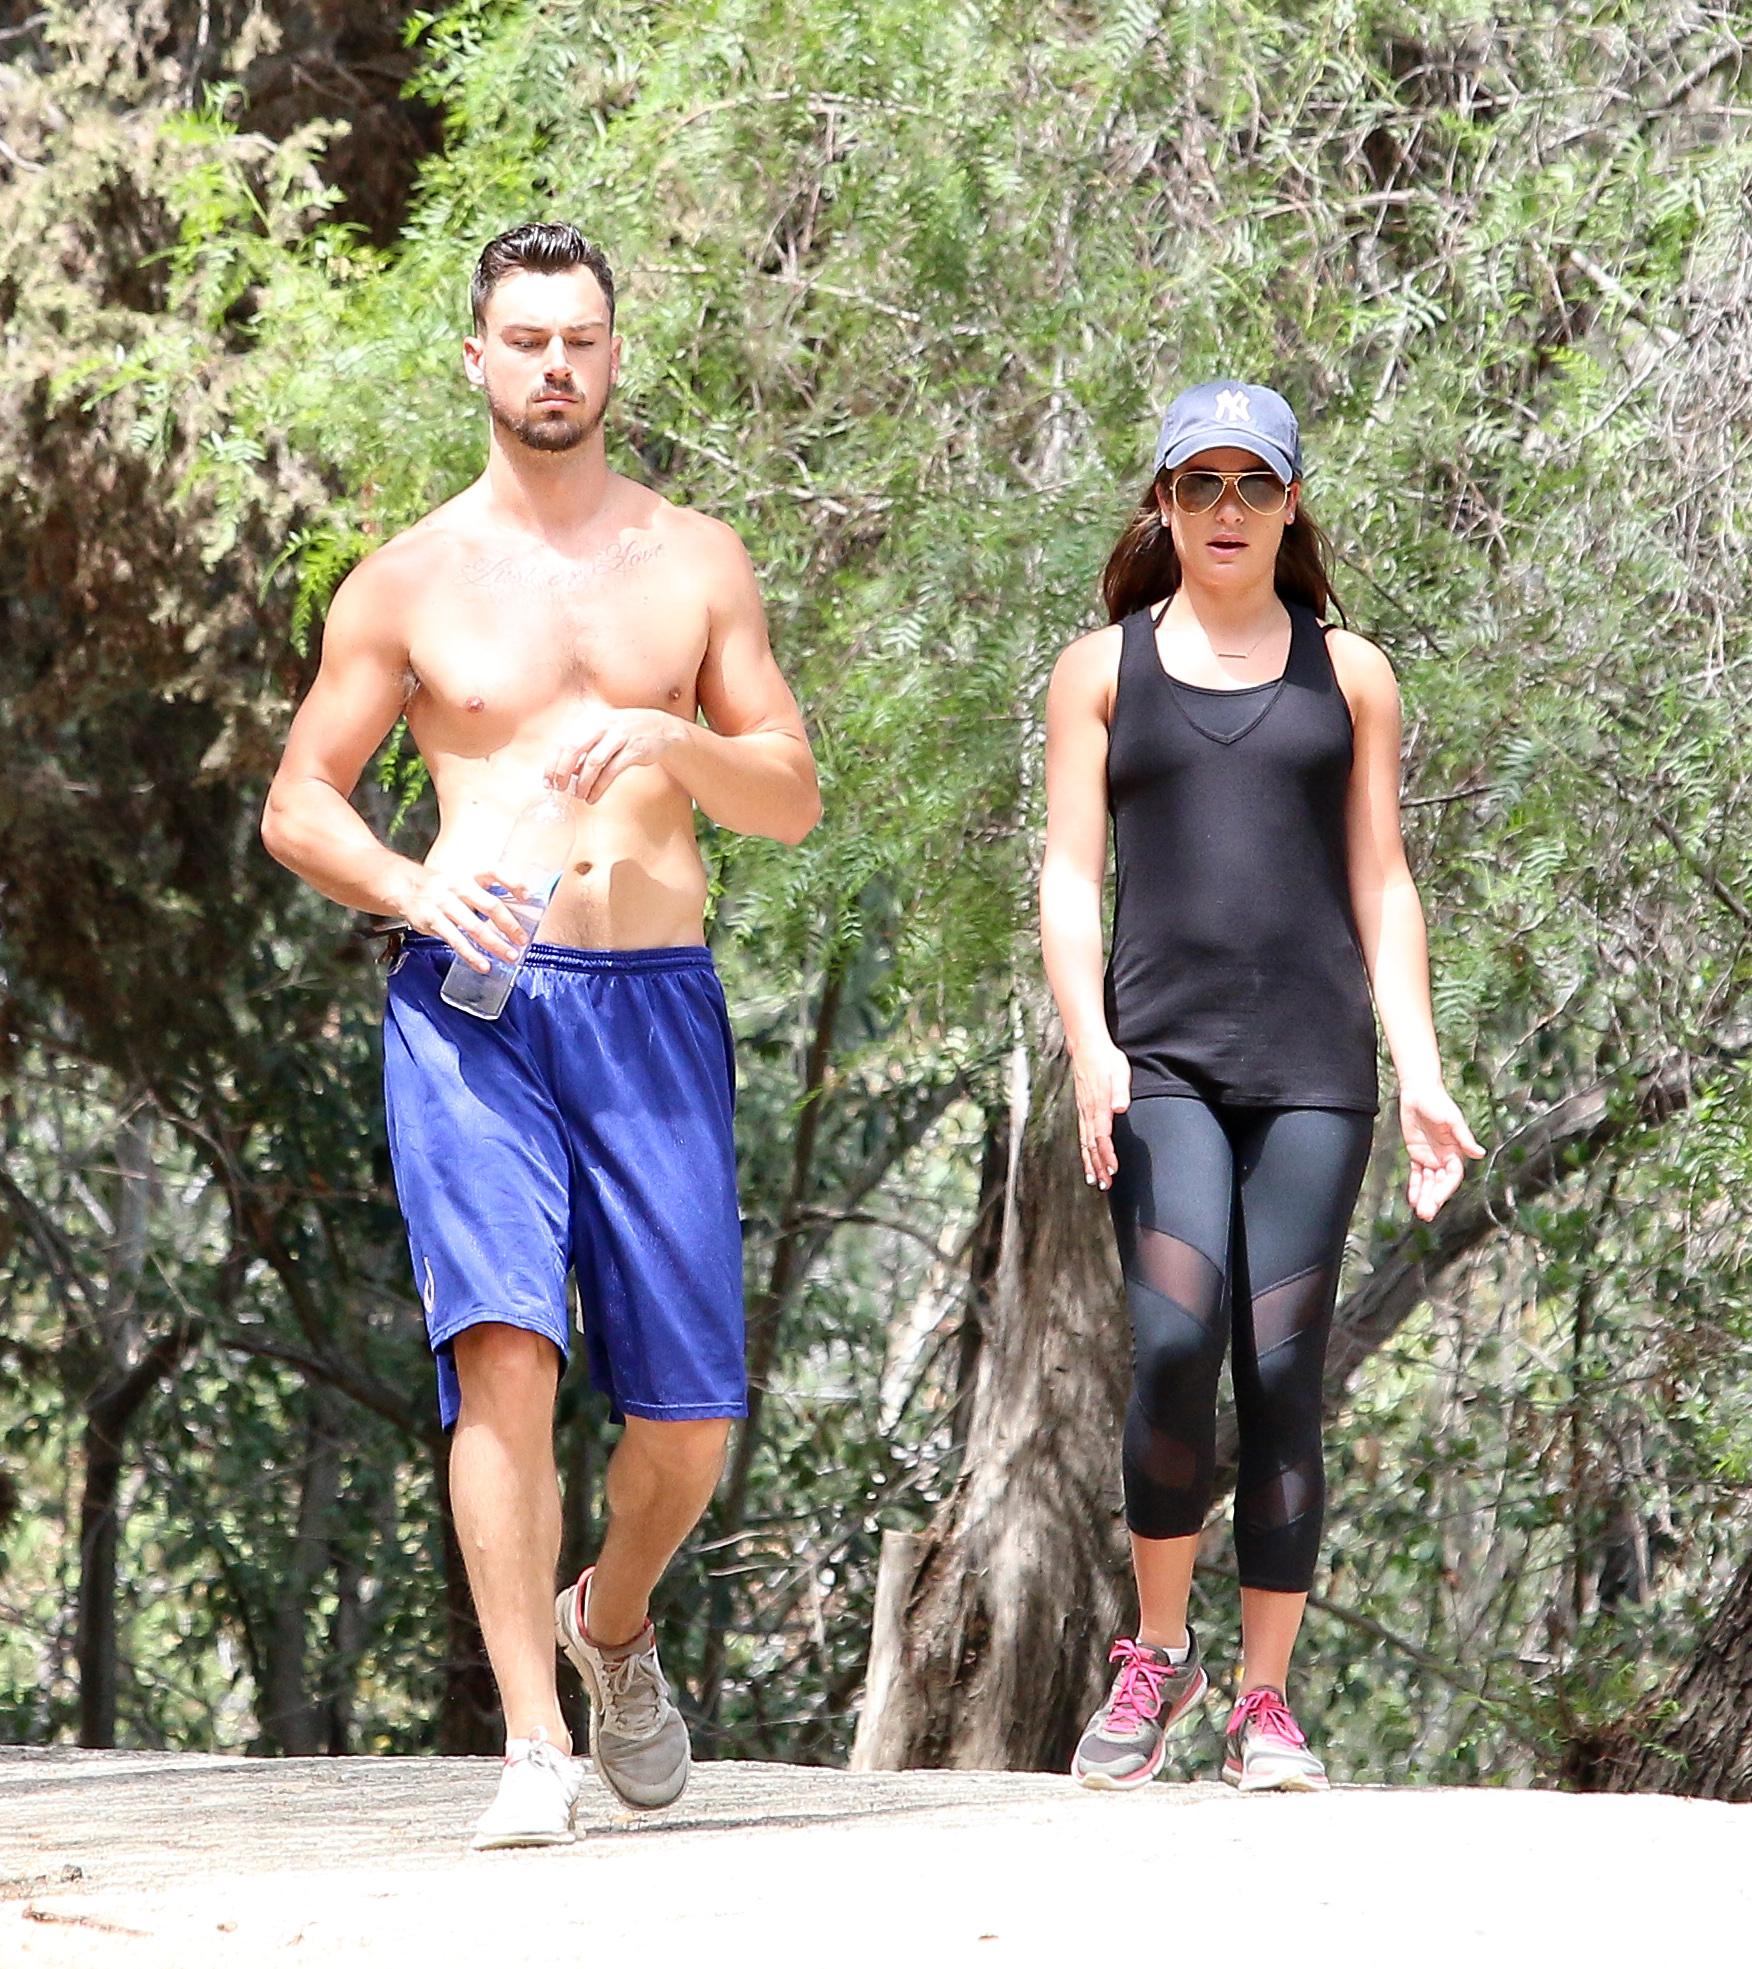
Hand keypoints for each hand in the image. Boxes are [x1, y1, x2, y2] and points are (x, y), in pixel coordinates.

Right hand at [396, 864, 534, 972]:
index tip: (527, 895)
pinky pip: (455, 940)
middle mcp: (458, 887)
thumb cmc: (440, 887)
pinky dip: (471, 955)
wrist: (403, 885)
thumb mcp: (462, 881)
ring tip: (510, 956)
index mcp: (469, 875)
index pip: (494, 872)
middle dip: (509, 924)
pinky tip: (483, 964)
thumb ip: (484, 894)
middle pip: (490, 905)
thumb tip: (512, 914)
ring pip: (474, 927)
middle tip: (523, 940)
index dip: (512, 882)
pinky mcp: (432, 921)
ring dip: (494, 944)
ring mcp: (444, 904)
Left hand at [548, 707, 681, 802]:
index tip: (548, 781)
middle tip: (560, 789)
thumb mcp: (603, 733)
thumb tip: (567, 772)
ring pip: (594, 762)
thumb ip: (584, 749)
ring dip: (583, 782)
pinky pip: (612, 771)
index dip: (552, 763)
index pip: (564, 742)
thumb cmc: (626, 733)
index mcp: (591, 721)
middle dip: (563, 771)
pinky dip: (600, 787)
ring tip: (579, 796)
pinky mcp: (634, 750)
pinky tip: (594, 797)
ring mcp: (619, 736)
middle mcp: (603, 725)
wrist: (661, 728)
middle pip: (574, 748)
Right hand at [1071, 1041, 1130, 1190]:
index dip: (1107, 1154)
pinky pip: (1082, 1135)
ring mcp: (1083, 1112)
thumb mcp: (1119, 1071)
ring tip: (1094, 1181)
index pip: (1101, 1136)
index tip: (1113, 1169)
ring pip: (1085, 1143)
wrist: (1087, 1048)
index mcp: (1098, 1105)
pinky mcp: (1082, 1110)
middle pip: (1091, 1145)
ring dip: (1090, 1163)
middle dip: (1098, 1166)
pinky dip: (1085, 1151)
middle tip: (1105, 1185)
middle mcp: (1088, 1112)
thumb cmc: (1107, 1059)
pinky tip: (1087, 1160)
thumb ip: (1120, 1091)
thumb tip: (1121, 1107)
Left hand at [1398, 1082, 1485, 1220]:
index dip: (1445, 1190)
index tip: (1436, 1200)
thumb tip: (1480, 1153)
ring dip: (1424, 1197)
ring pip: (1428, 1182)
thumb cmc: (1438, 1102)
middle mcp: (1444, 1157)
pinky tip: (1412, 1199)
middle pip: (1440, 1183)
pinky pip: (1416, 1174)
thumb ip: (1464, 1138)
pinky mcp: (1417, 1153)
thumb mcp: (1452, 1119)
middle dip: (1433, 1199)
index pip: (1452, 1176)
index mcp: (1455, 1152)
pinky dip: (1414, 1186)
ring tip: (1419, 1212)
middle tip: (1426, 1214)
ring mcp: (1430, 1157)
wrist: (1418, 1091)